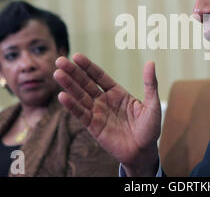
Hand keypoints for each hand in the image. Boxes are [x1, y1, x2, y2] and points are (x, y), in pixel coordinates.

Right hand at [53, 53, 160, 175]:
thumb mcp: (152, 104)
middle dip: (73, 72)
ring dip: (69, 86)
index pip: (99, 76)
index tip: (76, 57)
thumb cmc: (149, 128)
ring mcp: (97, 113)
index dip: (88, 67)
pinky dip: (71, 106)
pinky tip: (62, 96)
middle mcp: (104, 101)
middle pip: (85, 83)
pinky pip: (81, 114)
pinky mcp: (94, 127)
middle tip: (60, 60)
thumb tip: (150, 63)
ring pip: (80, 97)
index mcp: (117, 93)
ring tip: (58, 74)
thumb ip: (150, 84)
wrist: (144, 152)